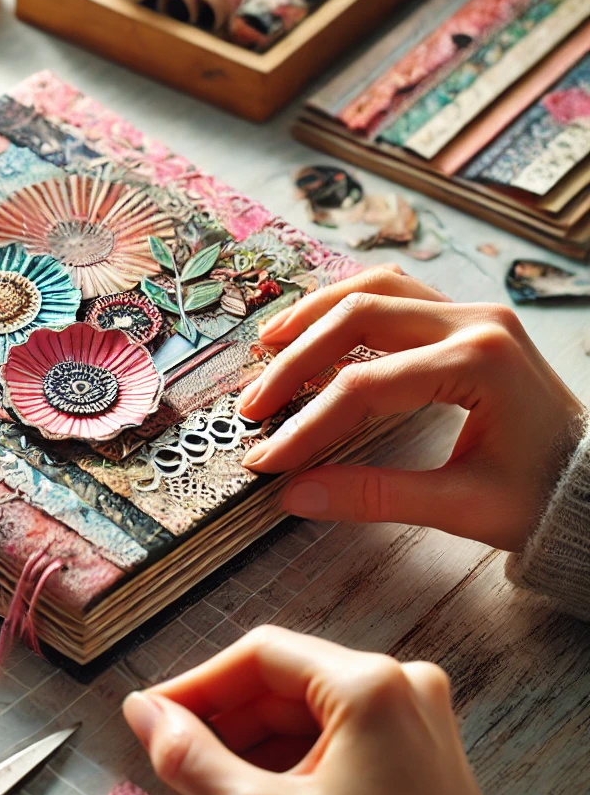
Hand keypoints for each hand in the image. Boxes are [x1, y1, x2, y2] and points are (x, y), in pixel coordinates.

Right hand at [123, 625, 487, 794]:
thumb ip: (192, 760)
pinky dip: (294, 760)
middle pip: (283, 684)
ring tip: (208, 794)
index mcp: (370, 685)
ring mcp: (415, 713)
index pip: (259, 657)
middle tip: (176, 760)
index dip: (199, 684)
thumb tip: (144, 715)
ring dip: (254, 748)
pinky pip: (338, 734)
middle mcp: (400, 683)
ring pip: (308, 711)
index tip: (155, 712)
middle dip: (225, 726)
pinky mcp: (419, 745)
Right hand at [238, 264, 584, 550]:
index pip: (365, 386)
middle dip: (295, 362)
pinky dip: (346, 303)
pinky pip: (394, 291)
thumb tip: (295, 495)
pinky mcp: (465, 317)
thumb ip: (373, 497)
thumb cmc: (541, 495)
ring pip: (374, 288)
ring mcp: (472, 312)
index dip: (307, 423)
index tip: (267, 457)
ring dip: (315, 314)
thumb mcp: (460, 506)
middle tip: (253, 404)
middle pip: (358, 319)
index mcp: (481, 363)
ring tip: (268, 345)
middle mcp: (475, 322)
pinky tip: (315, 325)